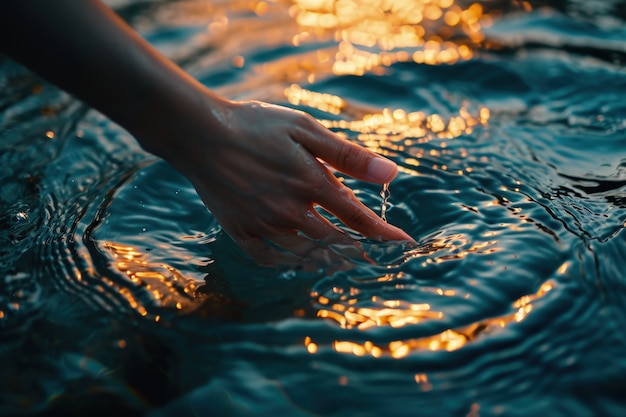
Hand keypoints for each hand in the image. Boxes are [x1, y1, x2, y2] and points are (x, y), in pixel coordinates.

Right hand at [147, 94, 413, 263]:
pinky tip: (297, 263)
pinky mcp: (240, 231)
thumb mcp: (305, 129)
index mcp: (311, 184)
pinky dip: (288, 263)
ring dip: (330, 261)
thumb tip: (391, 174)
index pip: (358, 218)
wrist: (198, 133)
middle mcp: (290, 212)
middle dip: (360, 254)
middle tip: (376, 262)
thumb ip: (347, 155)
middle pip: (335, 243)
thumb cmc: (254, 125)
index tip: (404, 244)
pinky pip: (269, 258)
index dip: (384, 233)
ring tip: (345, 266)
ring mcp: (264, 225)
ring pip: (306, 254)